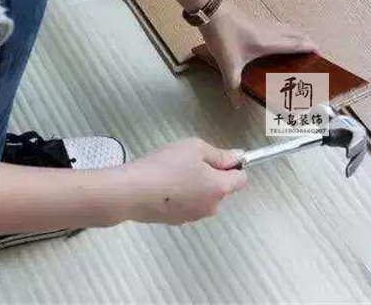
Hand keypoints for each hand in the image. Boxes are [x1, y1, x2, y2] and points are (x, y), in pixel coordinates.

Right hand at [122, 138, 245, 224]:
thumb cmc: (166, 166)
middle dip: (211, 176)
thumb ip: (220, 154)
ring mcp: (193, 217)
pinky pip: (186, 204)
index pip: (241, 179)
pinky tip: (162, 186)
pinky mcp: (175, 222)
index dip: (233, 166)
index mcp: (220, 189)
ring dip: (195, 186)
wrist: (130, 192)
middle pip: (220, 189)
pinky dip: (180, 196)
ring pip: (202, 197)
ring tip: (172, 173)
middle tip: (189, 162)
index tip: (216, 158)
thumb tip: (237, 157)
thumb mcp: (195, 148)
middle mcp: (211, 207)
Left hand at [199, 3, 317, 106]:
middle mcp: (271, 32)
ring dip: (298, 34)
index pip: (296, 44)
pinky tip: (279, 37)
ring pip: (288, 28)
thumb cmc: (223, 36)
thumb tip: (237, 105)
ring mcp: (264, 23)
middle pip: (296, 33)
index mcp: (269, 43)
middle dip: (307, 41)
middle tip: (313, 51)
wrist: (211, 10)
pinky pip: (278, 26)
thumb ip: (233, 86)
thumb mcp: (228, 64)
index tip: (320, 54)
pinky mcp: (255, 20)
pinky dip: (286, 32)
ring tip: (301, 43)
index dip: (310, 48)